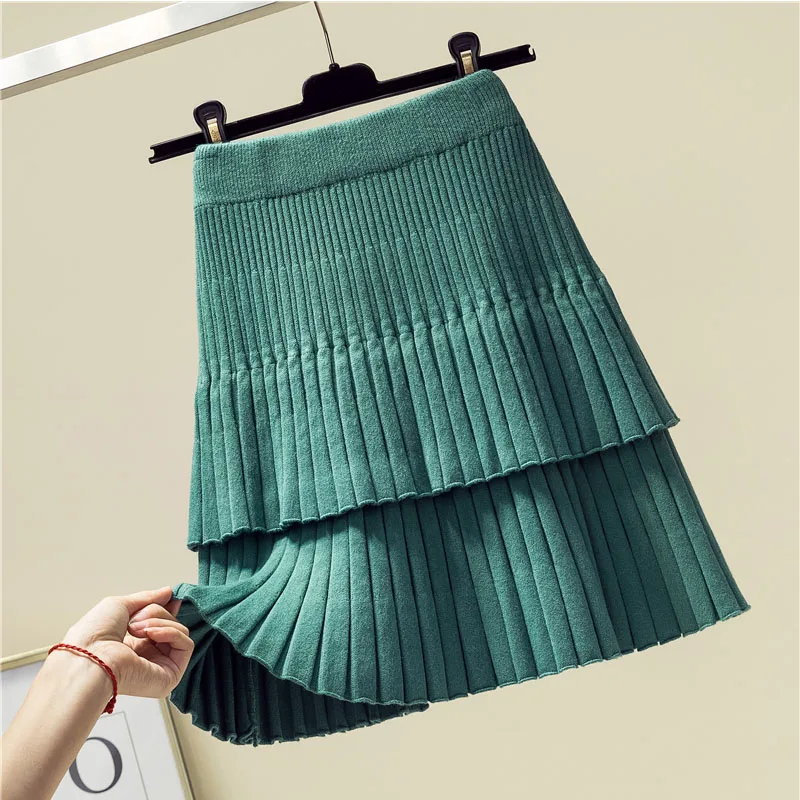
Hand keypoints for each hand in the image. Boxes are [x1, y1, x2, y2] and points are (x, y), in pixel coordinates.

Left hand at [58, 586, 193, 698]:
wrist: (89, 658)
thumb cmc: (93, 636)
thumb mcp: (120, 605)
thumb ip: (147, 598)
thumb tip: (168, 592)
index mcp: (132, 644)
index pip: (161, 624)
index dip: (167, 609)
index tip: (170, 597)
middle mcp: (147, 656)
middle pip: (171, 623)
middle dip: (156, 613)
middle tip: (135, 620)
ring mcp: (159, 667)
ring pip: (180, 631)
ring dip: (161, 621)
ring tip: (137, 628)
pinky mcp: (170, 676)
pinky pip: (185, 644)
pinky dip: (172, 632)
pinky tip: (151, 634)